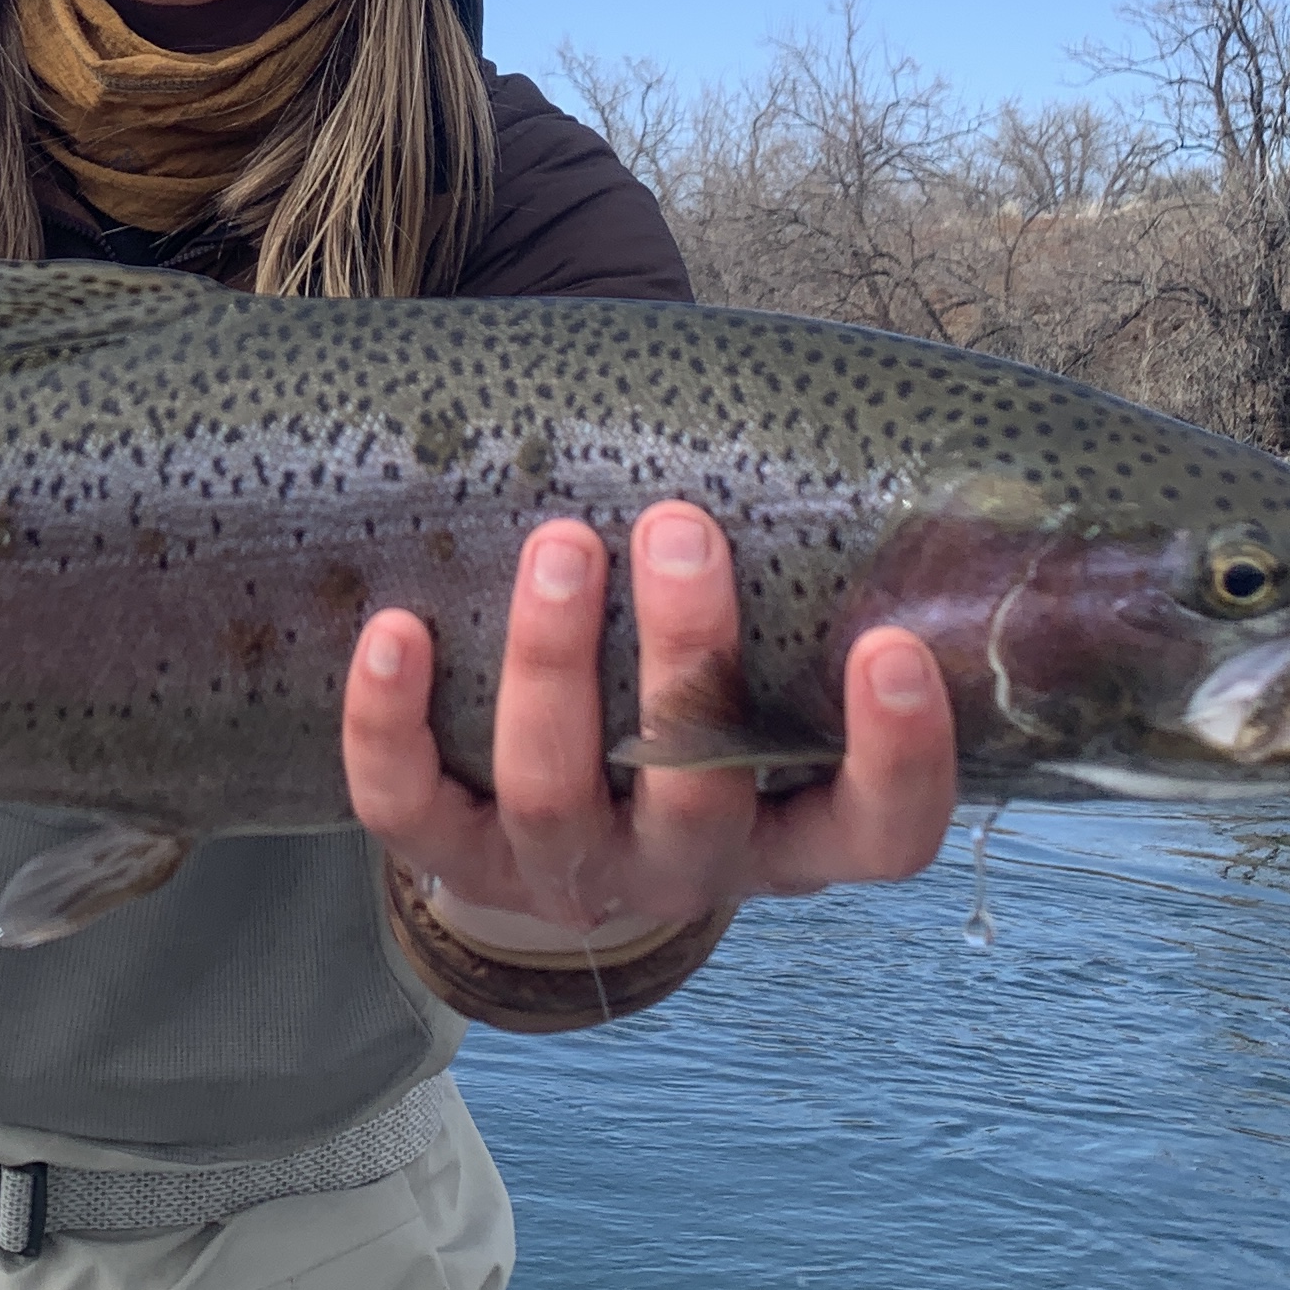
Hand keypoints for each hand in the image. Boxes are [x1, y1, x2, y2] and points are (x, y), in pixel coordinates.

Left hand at [342, 500, 954, 949]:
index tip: (891, 646)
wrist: (556, 825)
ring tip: (561, 543)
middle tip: (679, 525)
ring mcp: (568, 875)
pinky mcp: (456, 863)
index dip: (900, 759)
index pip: (881, 834)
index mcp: (793, 833)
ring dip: (552, 662)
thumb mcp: (761, 674)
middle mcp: (687, 869)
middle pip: (699, 794)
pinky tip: (396, 628)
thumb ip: (794, 586)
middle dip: (687, 657)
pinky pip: (409, 807)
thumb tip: (809, 415)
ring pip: (554, 792)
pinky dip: (389, 722)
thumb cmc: (688, 703)